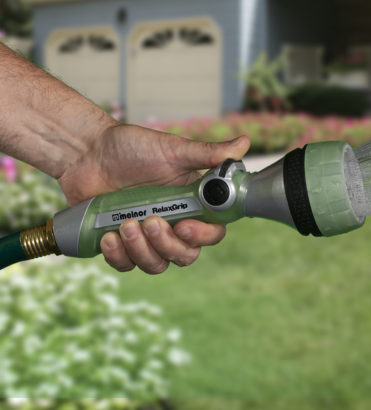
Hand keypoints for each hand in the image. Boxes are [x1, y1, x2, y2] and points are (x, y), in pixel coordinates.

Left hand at [57, 123, 249, 273]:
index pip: (211, 231)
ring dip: (142, 250)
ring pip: (157, 265)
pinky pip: (127, 265)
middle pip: (186, 255)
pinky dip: (119, 256)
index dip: (203, 236)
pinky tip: (108, 235)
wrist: (87, 153)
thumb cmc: (132, 148)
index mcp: (190, 203)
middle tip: (150, 222)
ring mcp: (145, 237)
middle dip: (169, 245)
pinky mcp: (121, 244)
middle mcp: (172, 223)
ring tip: (125, 223)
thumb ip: (208, 153)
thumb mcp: (173, 149)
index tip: (185, 225)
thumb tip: (244, 144)